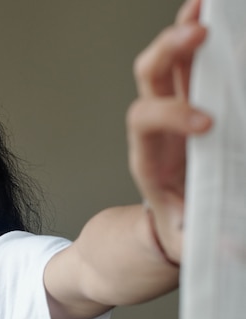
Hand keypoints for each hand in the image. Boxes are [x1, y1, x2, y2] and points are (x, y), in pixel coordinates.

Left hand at [127, 0, 211, 261]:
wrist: (169, 228)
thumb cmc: (178, 232)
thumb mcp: (185, 244)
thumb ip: (200, 242)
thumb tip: (224, 243)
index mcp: (148, 159)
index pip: (144, 122)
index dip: (171, 115)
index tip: (207, 123)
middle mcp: (156, 130)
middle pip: (148, 79)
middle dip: (169, 52)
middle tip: (198, 32)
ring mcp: (173, 115)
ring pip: (170, 64)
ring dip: (184, 30)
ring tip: (206, 3)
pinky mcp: (192, 109)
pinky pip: (191, 69)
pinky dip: (201, 41)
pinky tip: (212, 15)